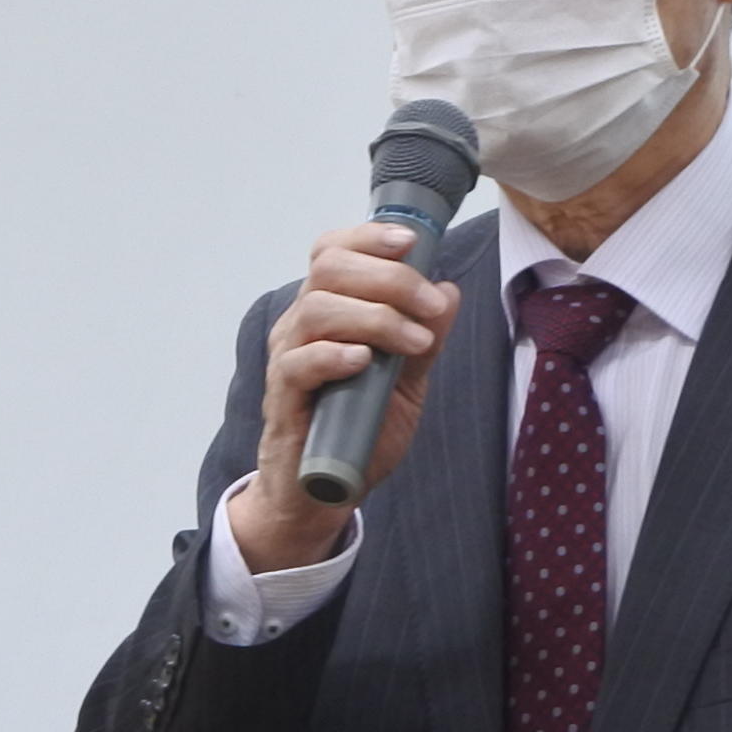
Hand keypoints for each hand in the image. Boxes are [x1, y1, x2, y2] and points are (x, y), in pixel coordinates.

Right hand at [223, 223, 456, 571]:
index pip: (333, 252)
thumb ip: (426, 339)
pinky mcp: (282, 398)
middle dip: (388, 277)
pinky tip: (365, 362)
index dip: (368, 237)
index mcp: (329, 311)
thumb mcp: (407, 384)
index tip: (410, 242)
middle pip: (330, 268)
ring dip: (375, 317)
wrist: (323, 494)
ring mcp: (288, 359)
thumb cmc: (359, 432)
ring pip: (317, 308)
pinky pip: (297, 363)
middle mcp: (302, 326)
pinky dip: (334, 354)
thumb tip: (448, 291)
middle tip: (429, 307)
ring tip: (414, 343)